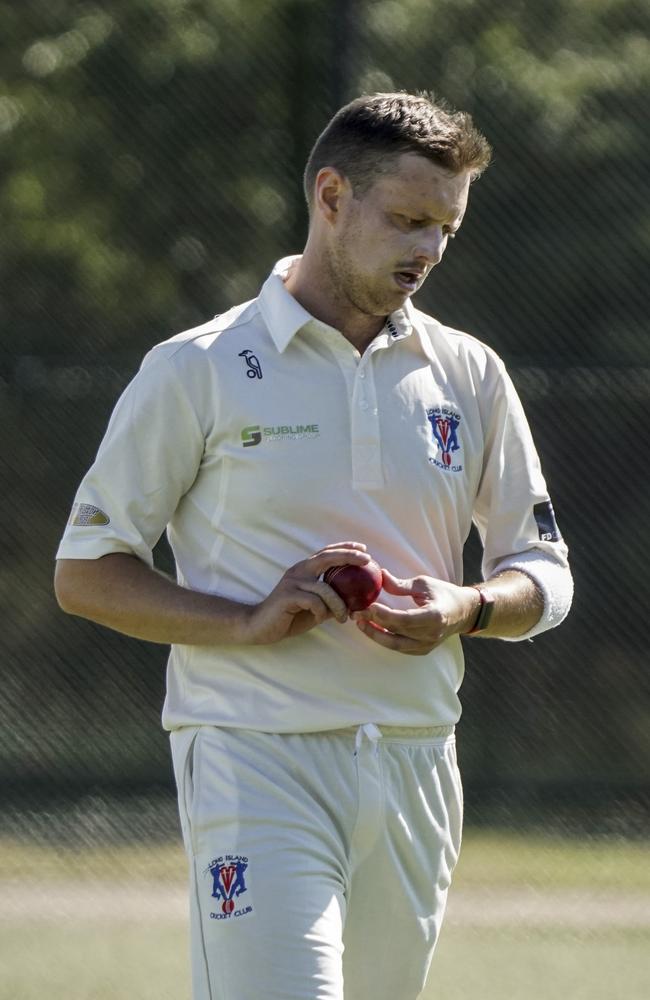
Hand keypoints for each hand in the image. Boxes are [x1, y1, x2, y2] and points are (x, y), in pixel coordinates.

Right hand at [245, 542, 371, 644]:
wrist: (259, 626)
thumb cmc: (289, 617)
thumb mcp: (315, 608)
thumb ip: (330, 601)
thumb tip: (354, 602)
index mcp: (304, 570)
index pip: (326, 553)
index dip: (344, 548)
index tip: (364, 550)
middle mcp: (298, 571)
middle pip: (326, 557)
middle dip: (349, 556)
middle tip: (367, 560)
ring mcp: (292, 582)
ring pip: (325, 588)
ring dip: (339, 604)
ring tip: (344, 617)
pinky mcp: (288, 595)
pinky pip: (314, 601)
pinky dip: (322, 611)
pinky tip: (322, 618)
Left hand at [351, 569, 477, 655]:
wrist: (463, 612)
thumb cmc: (444, 594)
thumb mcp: (423, 584)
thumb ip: (401, 585)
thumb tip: (380, 576)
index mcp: (434, 617)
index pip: (404, 619)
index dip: (384, 615)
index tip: (369, 606)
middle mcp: (430, 635)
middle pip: (396, 633)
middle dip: (373, 624)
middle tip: (357, 613)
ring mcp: (426, 645)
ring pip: (394, 644)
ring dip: (375, 634)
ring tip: (360, 622)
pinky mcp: (422, 650)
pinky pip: (399, 647)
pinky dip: (384, 639)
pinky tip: (372, 629)